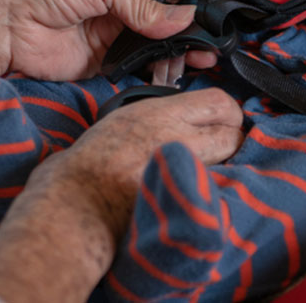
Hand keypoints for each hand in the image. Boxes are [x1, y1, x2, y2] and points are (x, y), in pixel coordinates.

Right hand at [0, 87, 244, 300]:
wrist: (73, 204)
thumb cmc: (80, 168)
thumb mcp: (114, 124)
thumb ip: (145, 122)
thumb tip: (163, 125)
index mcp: (156, 114)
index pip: (217, 101)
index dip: (227, 111)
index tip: (222, 119)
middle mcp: (175, 137)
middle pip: (232, 132)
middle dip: (232, 138)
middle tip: (222, 147)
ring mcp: (182, 170)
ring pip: (228, 160)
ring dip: (225, 164)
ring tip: (207, 170)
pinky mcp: (183, 198)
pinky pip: (210, 188)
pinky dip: (209, 190)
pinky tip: (195, 194)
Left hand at [1, 0, 212, 79]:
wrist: (6, 23)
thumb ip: (142, 4)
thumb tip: (183, 16)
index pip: (160, 2)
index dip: (183, 15)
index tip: (208, 28)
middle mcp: (116, 16)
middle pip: (161, 31)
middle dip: (186, 41)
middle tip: (210, 53)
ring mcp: (108, 44)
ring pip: (151, 54)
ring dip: (174, 60)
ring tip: (196, 66)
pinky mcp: (98, 70)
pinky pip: (131, 74)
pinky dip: (151, 78)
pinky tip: (172, 79)